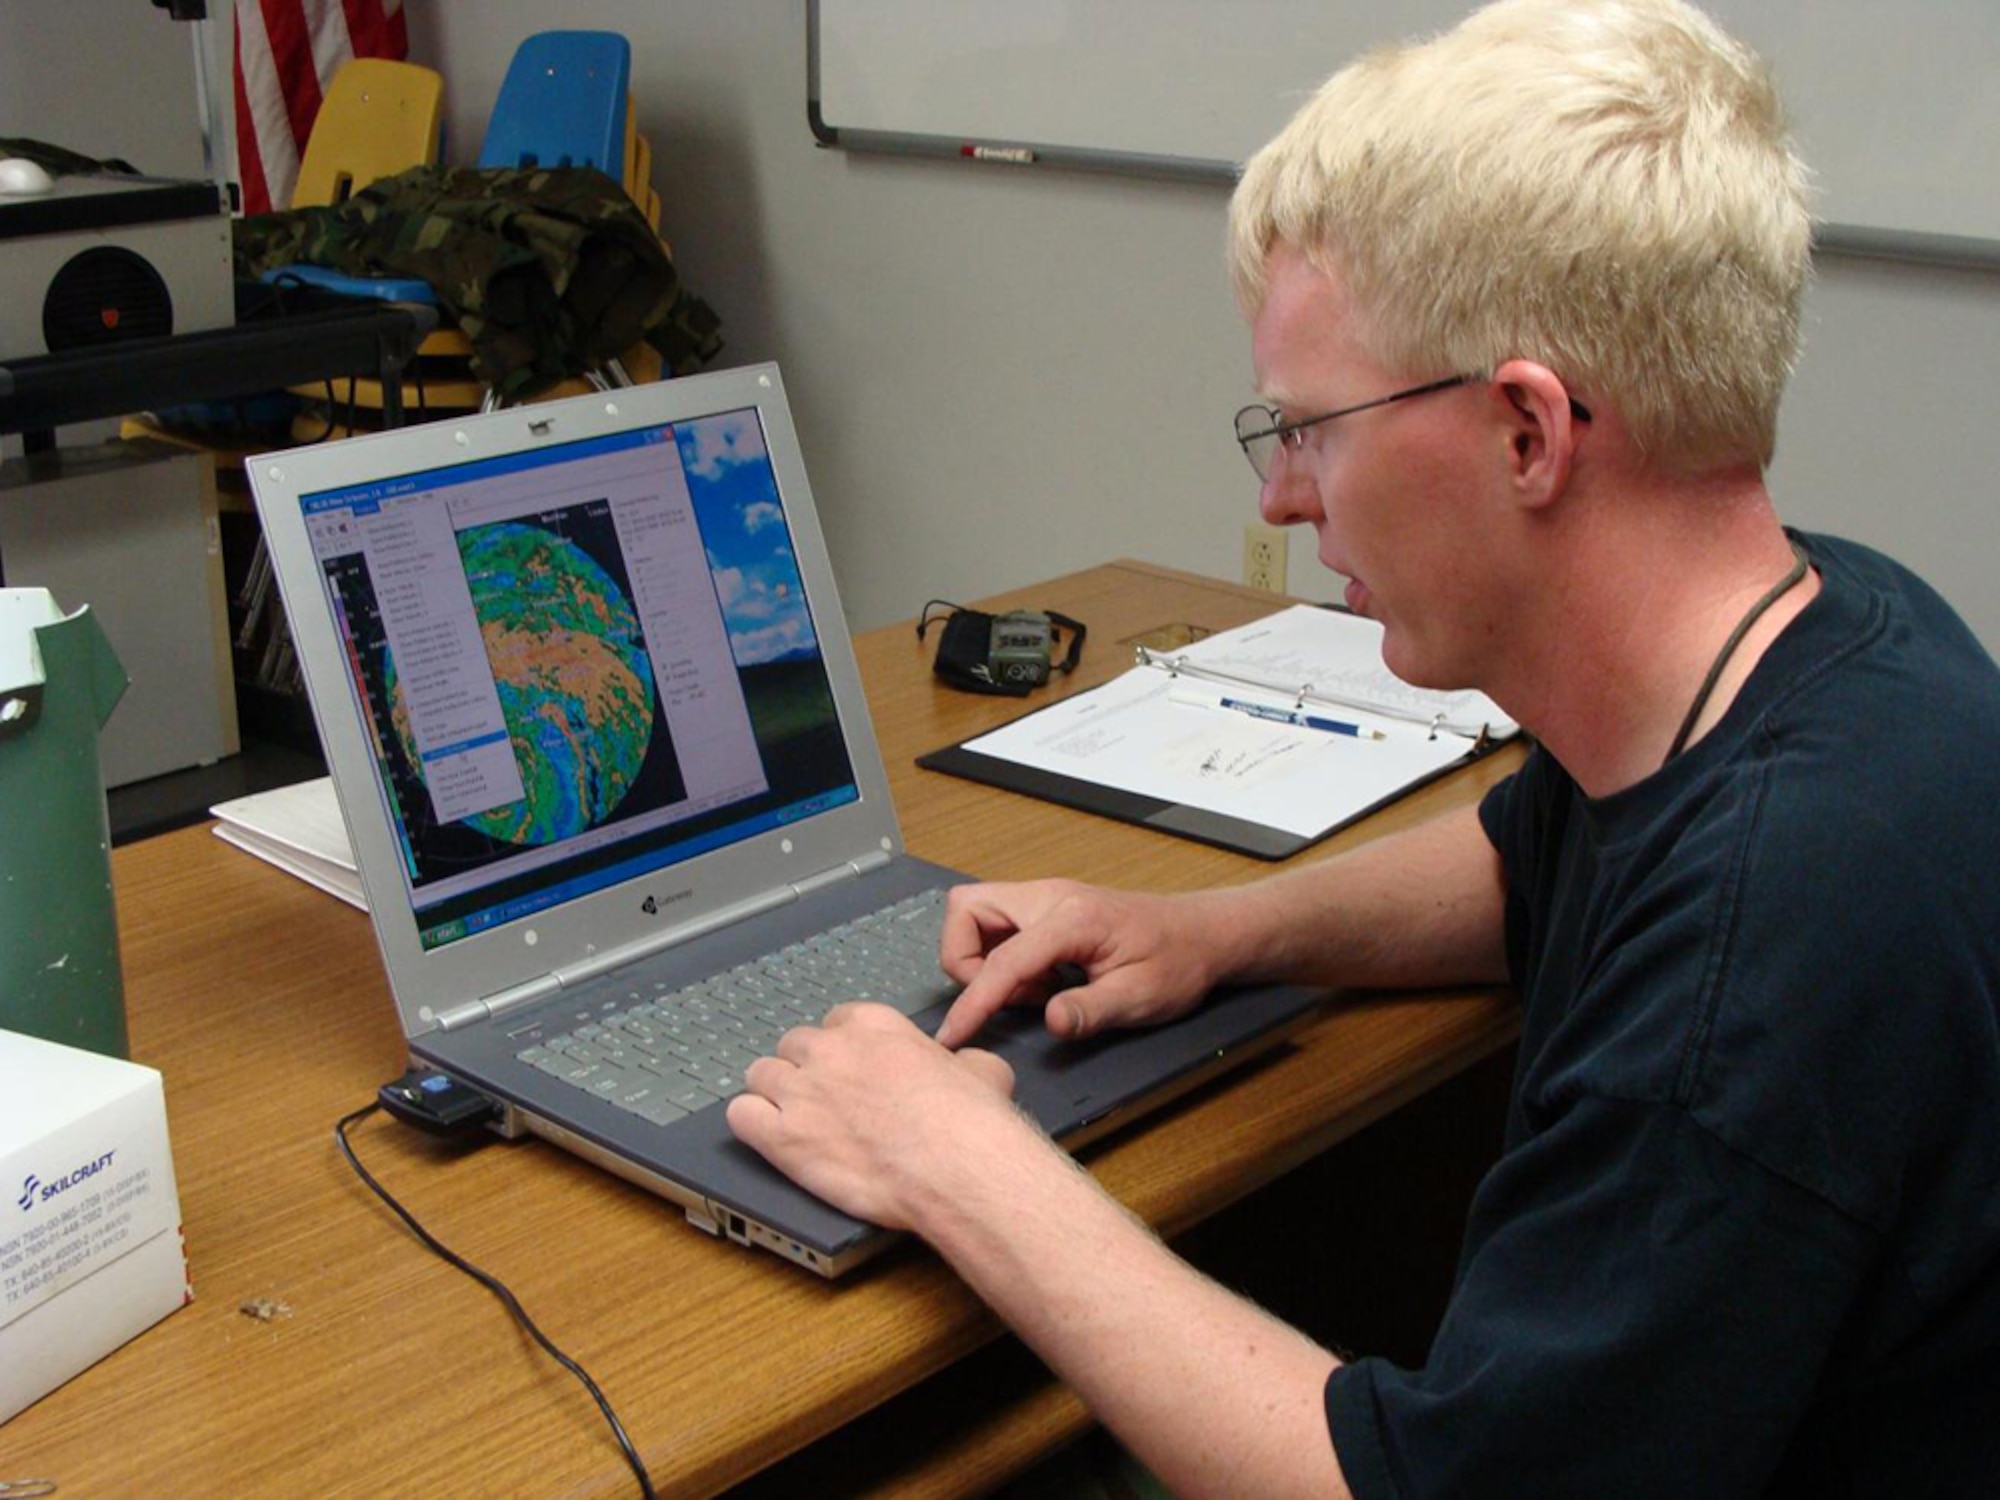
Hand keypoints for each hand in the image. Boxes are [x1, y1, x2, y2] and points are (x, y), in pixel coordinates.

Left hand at [726, 1003, 1023, 1230]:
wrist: (958, 1166)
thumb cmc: (973, 1122)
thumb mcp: (982, 1069)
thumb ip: (957, 1061)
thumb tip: (961, 1068)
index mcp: (873, 1024)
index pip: (835, 1023)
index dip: (840, 1050)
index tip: (851, 1072)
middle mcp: (830, 1049)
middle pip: (794, 1046)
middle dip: (805, 1071)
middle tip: (826, 1101)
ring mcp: (802, 1091)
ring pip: (759, 1074)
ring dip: (773, 1094)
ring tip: (794, 1121)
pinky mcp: (783, 1137)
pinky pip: (740, 1115)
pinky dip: (752, 1124)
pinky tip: (772, 1138)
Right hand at [934, 880, 1222, 1049]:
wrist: (1201, 934)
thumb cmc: (1177, 961)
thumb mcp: (1142, 997)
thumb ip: (1092, 1010)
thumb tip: (1051, 1023)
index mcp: (1073, 919)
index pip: (1003, 959)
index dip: (973, 1002)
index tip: (951, 1036)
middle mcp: (1050, 897)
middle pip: (966, 909)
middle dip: (966, 960)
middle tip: (1010, 997)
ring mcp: (1046, 898)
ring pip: (977, 915)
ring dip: (986, 959)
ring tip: (1035, 992)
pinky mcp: (1047, 909)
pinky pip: (1000, 926)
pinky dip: (1005, 957)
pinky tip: (1044, 982)